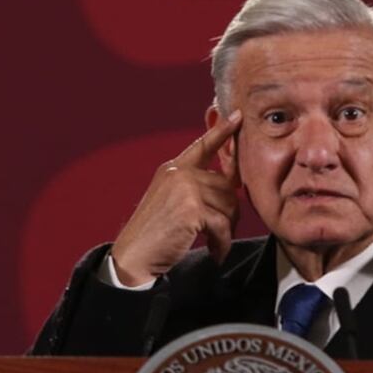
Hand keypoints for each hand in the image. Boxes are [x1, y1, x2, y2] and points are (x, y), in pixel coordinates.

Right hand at [111, 110, 242, 285]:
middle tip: (222, 233)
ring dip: (226, 230)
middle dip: (230, 212)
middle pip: (226, 185)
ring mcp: (185, 189)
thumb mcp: (171, 201)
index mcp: (173, 168)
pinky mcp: (192, 209)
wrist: (134, 255)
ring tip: (216, 244)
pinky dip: (223, 244)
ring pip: (229, 205)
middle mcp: (179, 173)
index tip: (237, 116)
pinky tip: (216, 254)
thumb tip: (230, 186)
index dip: (221, 131)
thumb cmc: (155, 233)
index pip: (202, 145)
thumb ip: (194, 187)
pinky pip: (223, 225)